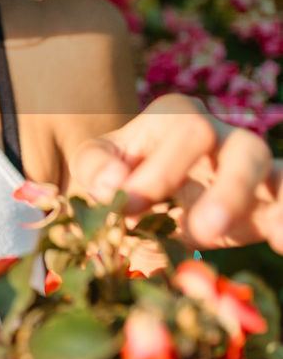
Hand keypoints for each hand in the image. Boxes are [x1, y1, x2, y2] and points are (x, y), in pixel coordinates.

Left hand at [70, 93, 282, 252]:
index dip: (160, 170)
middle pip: (237, 145)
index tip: (128, 209)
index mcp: (176, 115)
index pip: (183, 129)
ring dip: (250, 200)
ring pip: (263, 166)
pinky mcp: (267, 201)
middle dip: (222, 188)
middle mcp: (219, 134)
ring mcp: (248, 167)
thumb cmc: (122, 174)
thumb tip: (112, 186)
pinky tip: (280, 243)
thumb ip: (95, 168)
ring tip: (231, 237)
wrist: (143, 206)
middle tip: (199, 230)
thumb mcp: (95, 166)